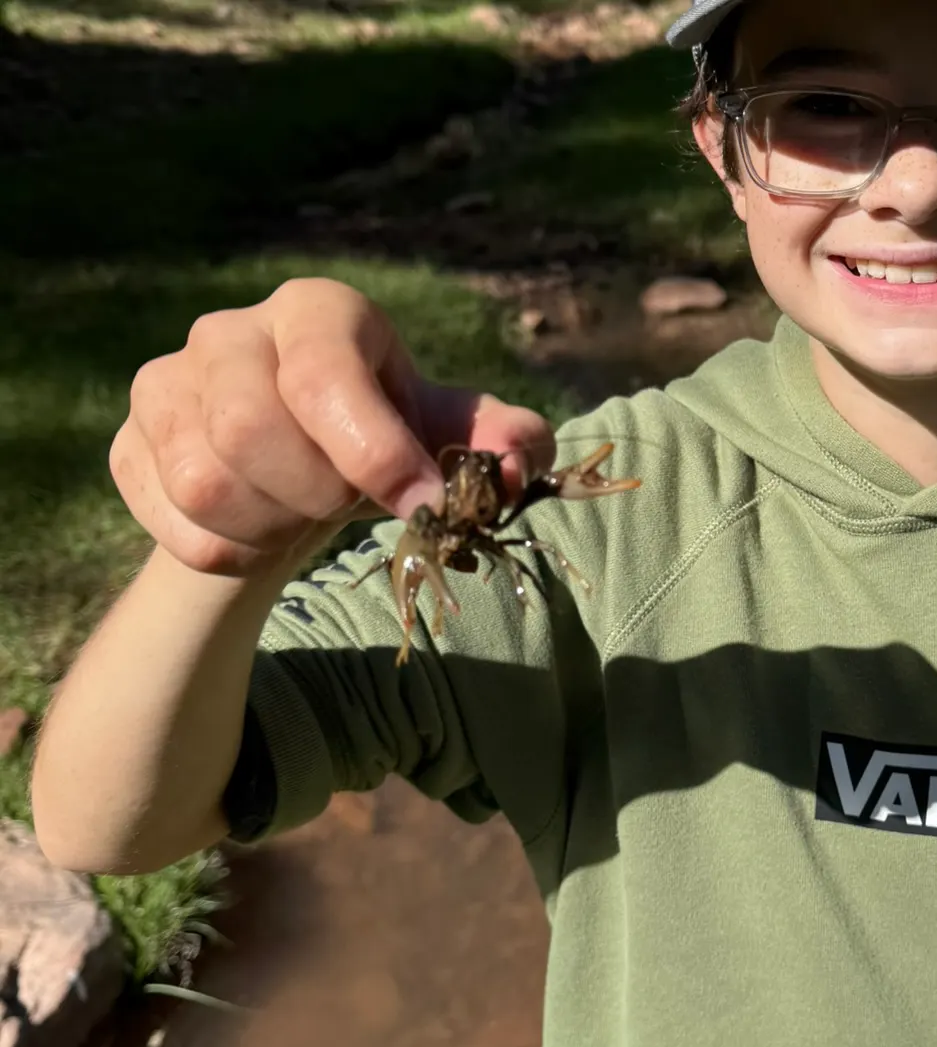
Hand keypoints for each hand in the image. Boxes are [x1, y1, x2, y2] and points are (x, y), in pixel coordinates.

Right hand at [110, 276, 555, 577]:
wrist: (297, 472)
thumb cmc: (384, 440)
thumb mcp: (450, 437)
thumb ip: (501, 442)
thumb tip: (515, 465)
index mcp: (318, 313)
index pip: (325, 376)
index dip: (378, 454)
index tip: (422, 504)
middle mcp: (229, 333)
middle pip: (251, 429)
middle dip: (318, 493)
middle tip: (345, 505)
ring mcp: (166, 385)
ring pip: (205, 481)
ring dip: (273, 526)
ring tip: (303, 515)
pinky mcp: (130, 445)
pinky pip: (175, 523)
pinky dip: (230, 551)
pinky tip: (260, 534)